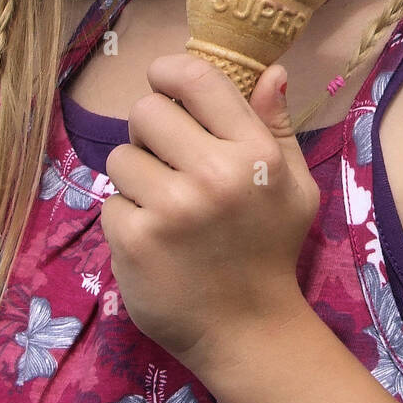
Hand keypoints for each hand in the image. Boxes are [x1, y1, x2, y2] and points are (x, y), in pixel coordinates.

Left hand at [101, 54, 317, 377]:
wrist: (249, 331)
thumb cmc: (270, 250)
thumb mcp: (292, 186)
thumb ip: (276, 126)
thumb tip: (271, 71)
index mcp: (253, 153)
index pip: (196, 78)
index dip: (169, 73)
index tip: (164, 86)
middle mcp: (213, 174)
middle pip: (146, 111)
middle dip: (149, 131)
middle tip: (167, 160)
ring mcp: (171, 208)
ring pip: (120, 156)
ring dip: (134, 177)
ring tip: (161, 204)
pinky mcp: (135, 240)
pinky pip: (110, 201)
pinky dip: (126, 218)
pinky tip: (154, 240)